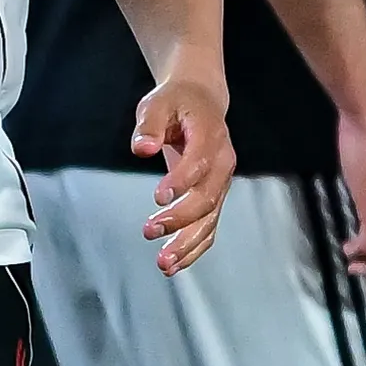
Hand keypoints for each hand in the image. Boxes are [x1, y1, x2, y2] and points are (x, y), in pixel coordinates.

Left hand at [128, 73, 232, 273]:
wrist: (200, 101)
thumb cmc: (176, 102)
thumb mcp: (157, 104)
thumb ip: (149, 127)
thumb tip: (142, 148)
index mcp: (210, 137)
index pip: (200, 163)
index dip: (182, 181)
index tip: (159, 197)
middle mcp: (222, 164)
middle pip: (207, 198)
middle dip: (180, 219)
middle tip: (150, 230)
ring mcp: (220, 184)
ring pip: (210, 220)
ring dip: (187, 244)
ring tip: (163, 262)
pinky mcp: (213, 198)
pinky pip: (208, 229)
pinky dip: (193, 249)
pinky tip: (173, 264)